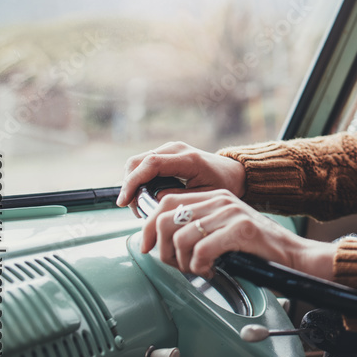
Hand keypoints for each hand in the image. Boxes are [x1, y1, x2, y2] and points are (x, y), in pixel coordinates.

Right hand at [118, 141, 246, 212]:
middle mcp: (176, 149)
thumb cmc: (222, 185)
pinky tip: (143, 196)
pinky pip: (144, 164)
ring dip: (132, 183)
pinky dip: (138, 179)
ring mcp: (170, 148)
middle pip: (138, 162)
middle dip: (129, 185)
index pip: (151, 164)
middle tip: (133, 209)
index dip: (133, 182)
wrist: (232, 171)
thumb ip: (180, 197)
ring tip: (139, 205)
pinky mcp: (166, 152)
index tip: (124, 202)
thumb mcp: (204, 196)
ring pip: (137, 162)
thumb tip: (154, 199)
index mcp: (188, 159)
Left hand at [141, 189, 334, 279]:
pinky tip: (210, 271)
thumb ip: (198, 227)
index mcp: (213, 197)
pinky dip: (199, 267)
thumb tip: (160, 241)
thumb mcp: (223, 230)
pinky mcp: (241, 229)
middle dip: (163, 249)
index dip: (148, 227)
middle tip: (176, 265)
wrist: (293, 255)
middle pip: (166, 218)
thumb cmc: (257, 249)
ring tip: (197, 270)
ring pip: (181, 237)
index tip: (147, 248)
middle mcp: (220, 200)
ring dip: (182, 262)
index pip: (165, 202)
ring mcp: (230, 213)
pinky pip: (201, 250)